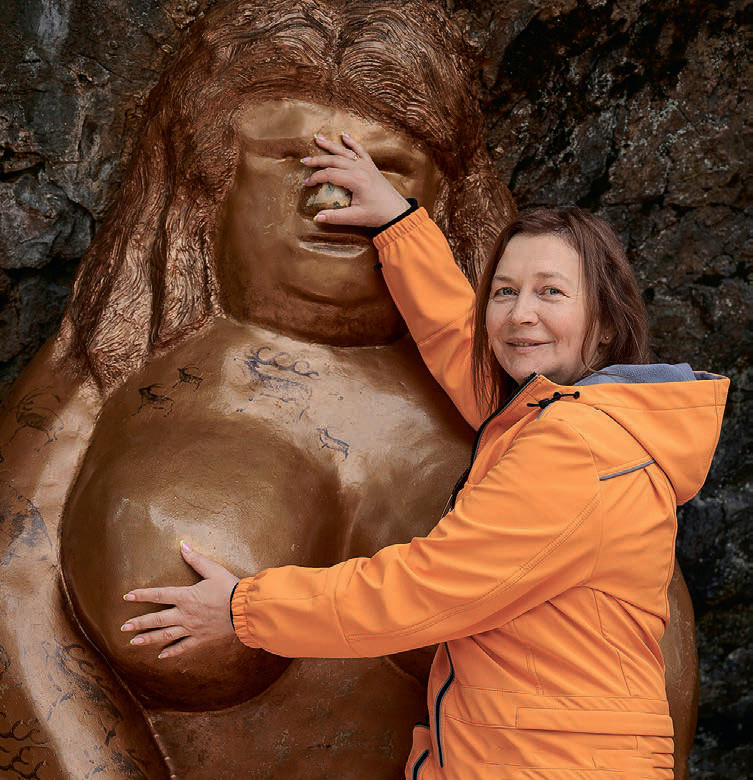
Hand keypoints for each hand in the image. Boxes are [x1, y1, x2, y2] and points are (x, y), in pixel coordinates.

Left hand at [121, 541, 239, 658]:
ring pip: (166, 635)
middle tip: (123, 628)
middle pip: (157, 619)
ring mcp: (192, 628)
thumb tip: (182, 545)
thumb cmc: (229, 587)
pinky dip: (172, 651)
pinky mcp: (201, 637)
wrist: (244, 609)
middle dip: (139, 623)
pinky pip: (183, 646)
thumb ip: (196, 559)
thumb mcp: (213, 570)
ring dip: (149, 639)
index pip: (159, 595)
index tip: (127, 596)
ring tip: (134, 643)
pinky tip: (161, 655)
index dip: (142, 595)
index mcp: (186, 596)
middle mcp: (185, 614)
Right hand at [301, 133, 409, 226]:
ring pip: (345, 152)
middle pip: (334, 160)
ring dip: (330, 145)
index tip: (307, 183)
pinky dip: (352, 142)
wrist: (397, 211)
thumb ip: (335, 217)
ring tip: (316, 138)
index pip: (330, 174)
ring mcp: (366, 166)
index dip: (316, 178)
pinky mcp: (371, 166)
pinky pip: (360, 150)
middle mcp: (360, 169)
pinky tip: (344, 135)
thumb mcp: (355, 217)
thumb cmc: (377, 215)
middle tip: (304, 160)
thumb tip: (317, 218)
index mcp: (356, 180)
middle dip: (318, 160)